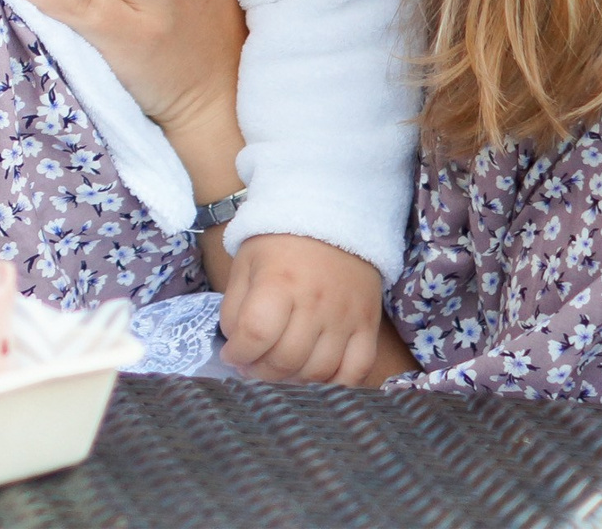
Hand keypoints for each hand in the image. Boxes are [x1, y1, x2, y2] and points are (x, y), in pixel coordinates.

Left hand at [219, 236, 389, 387]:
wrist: (334, 216)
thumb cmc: (281, 240)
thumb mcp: (246, 261)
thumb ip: (235, 306)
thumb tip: (234, 346)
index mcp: (279, 281)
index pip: (256, 333)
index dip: (238, 353)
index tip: (232, 355)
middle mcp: (315, 302)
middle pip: (286, 359)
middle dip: (261, 372)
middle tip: (253, 368)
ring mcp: (345, 316)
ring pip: (318, 372)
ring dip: (292, 382)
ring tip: (279, 371)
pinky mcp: (369, 325)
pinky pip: (356, 372)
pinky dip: (335, 386)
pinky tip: (316, 380)